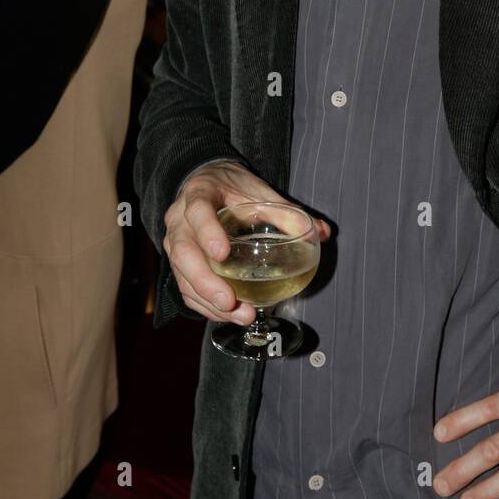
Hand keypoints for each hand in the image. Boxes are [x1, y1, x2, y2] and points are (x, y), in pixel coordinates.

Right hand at [162, 160, 331, 323]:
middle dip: (205, 281)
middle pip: (182, 253)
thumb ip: (288, 212)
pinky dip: (205, 306)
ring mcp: (175, 243)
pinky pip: (185, 289)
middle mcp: (180, 220)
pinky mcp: (179, 264)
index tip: (222, 253)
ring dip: (208, 301)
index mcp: (199, 194)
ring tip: (241, 315)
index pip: (197, 212)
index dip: (207, 232)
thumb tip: (324, 232)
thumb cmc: (234, 187)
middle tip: (229, 301)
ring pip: (182, 276)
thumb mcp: (259, 192)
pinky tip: (229, 315)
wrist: (208, 183)